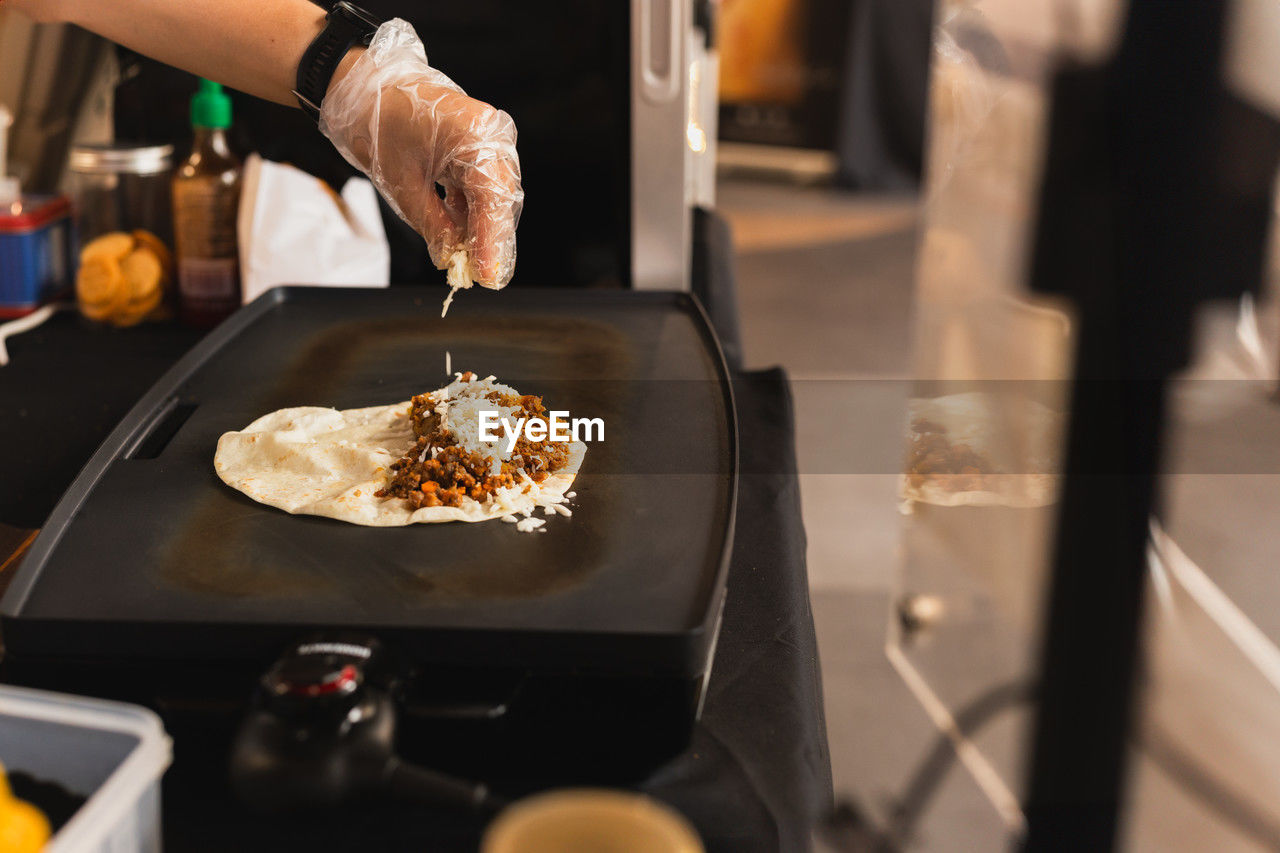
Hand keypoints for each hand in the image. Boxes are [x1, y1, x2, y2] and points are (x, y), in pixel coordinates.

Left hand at [321, 20, 522, 288]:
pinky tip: (462, 236)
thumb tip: (452, 259)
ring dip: (482, 229)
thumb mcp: (403, 185)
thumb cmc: (379, 125)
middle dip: (491, 240)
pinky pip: (483, 185)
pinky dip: (472, 211)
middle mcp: (491, 135)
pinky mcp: (479, 145)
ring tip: (470, 262)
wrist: (366, 88)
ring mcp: (489, 138)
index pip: (493, 199)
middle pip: (502, 199)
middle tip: (483, 278)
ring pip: (495, 196)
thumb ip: (434, 225)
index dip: (492, 242)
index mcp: (475, 136)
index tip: (488, 276)